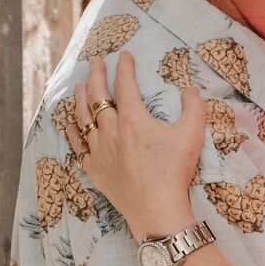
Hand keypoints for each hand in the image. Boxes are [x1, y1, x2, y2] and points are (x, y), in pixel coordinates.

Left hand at [66, 51, 205, 238]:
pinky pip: (77, 145)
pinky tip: (69, 123)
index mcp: (133, 119)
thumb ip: (194, 106)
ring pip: (83, 118)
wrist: (156, 210)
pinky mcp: (95, 169)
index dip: (125, 67)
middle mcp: (111, 131)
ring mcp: (99, 150)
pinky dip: (72, 131)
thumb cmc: (174, 172)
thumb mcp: (192, 134)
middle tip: (95, 61)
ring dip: (80, 98)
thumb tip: (190, 88)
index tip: (125, 55)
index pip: (125, 84)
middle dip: (95, 74)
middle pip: (97, 95)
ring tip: (78, 85)